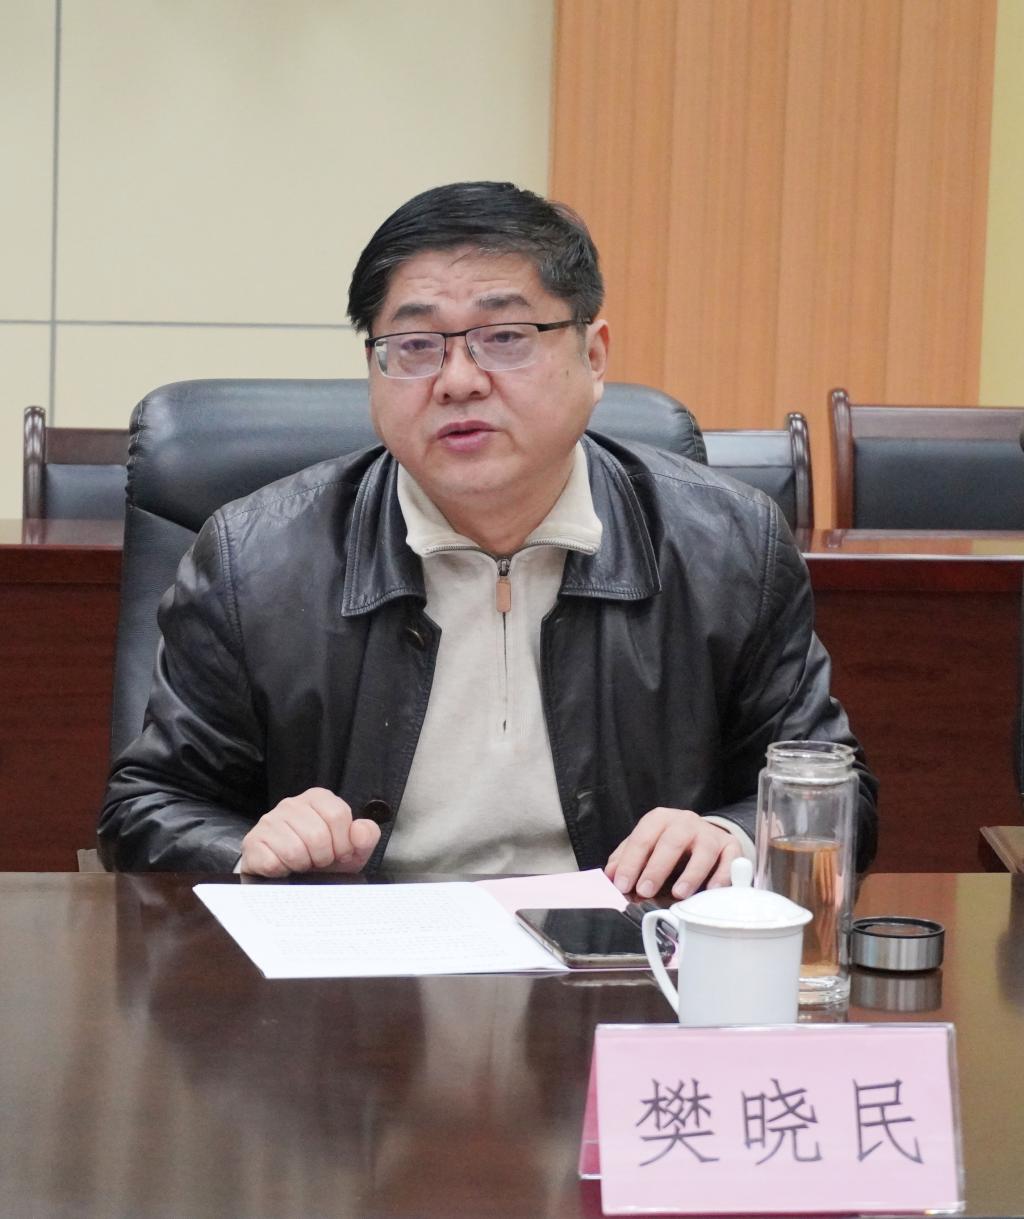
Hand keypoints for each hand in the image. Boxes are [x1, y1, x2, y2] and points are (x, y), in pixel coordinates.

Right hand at [239, 787, 380, 876]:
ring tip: (301, 863)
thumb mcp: (352, 850)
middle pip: (317, 835)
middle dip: (323, 857)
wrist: (290, 878)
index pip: (338, 815)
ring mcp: (269, 821)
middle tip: (318, 860)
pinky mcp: (253, 842)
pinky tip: (283, 867)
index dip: (343, 842)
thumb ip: (366, 837)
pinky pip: (272, 862)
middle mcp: (291, 804)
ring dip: (302, 865)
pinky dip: (282, 871)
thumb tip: (360, 830)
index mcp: (317, 798)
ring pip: (295, 850)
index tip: (338, 852)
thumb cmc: (321, 860)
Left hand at [604, 807, 740, 899]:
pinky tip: (712, 890)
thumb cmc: (669, 847)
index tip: (623, 885)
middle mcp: (685, 822)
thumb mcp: (645, 848)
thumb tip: (610, 878)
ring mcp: (709, 834)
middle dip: (656, 868)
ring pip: (703, 851)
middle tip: (645, 891)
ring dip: (690, 874)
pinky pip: (729, 861)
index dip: (630, 863)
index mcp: (659, 820)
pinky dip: (722, 876)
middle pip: (671, 842)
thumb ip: (626, 862)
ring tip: (678, 894)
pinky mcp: (730, 848)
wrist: (704, 838)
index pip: (642, 839)